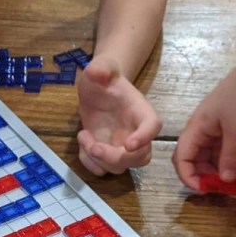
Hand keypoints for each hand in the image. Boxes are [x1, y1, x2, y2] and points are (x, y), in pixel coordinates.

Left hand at [77, 55, 161, 175]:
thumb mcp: (101, 67)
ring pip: (119, 168)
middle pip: (139, 158)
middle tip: (94, 146)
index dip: (144, 137)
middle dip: (115, 158)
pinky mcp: (106, 155)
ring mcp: (122, 148)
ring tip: (83, 136)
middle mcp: (136, 134)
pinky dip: (89, 163)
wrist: (98, 89)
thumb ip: (102, 67)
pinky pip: (101, 170)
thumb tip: (98, 71)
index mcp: (142, 112)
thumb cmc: (104, 78)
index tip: (129, 144)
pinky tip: (83, 141)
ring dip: (98, 160)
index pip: (152, 127)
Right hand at [173, 63, 235, 190]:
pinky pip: (231, 152)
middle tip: (226, 190)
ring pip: (216, 159)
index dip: (189, 176)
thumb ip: (229, 157)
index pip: (182, 158)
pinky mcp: (233, 130)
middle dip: (209, 177)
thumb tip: (224, 180)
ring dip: (227, 173)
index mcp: (197, 129)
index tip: (204, 190)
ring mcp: (218, 131)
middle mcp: (204, 132)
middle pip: (198, 161)